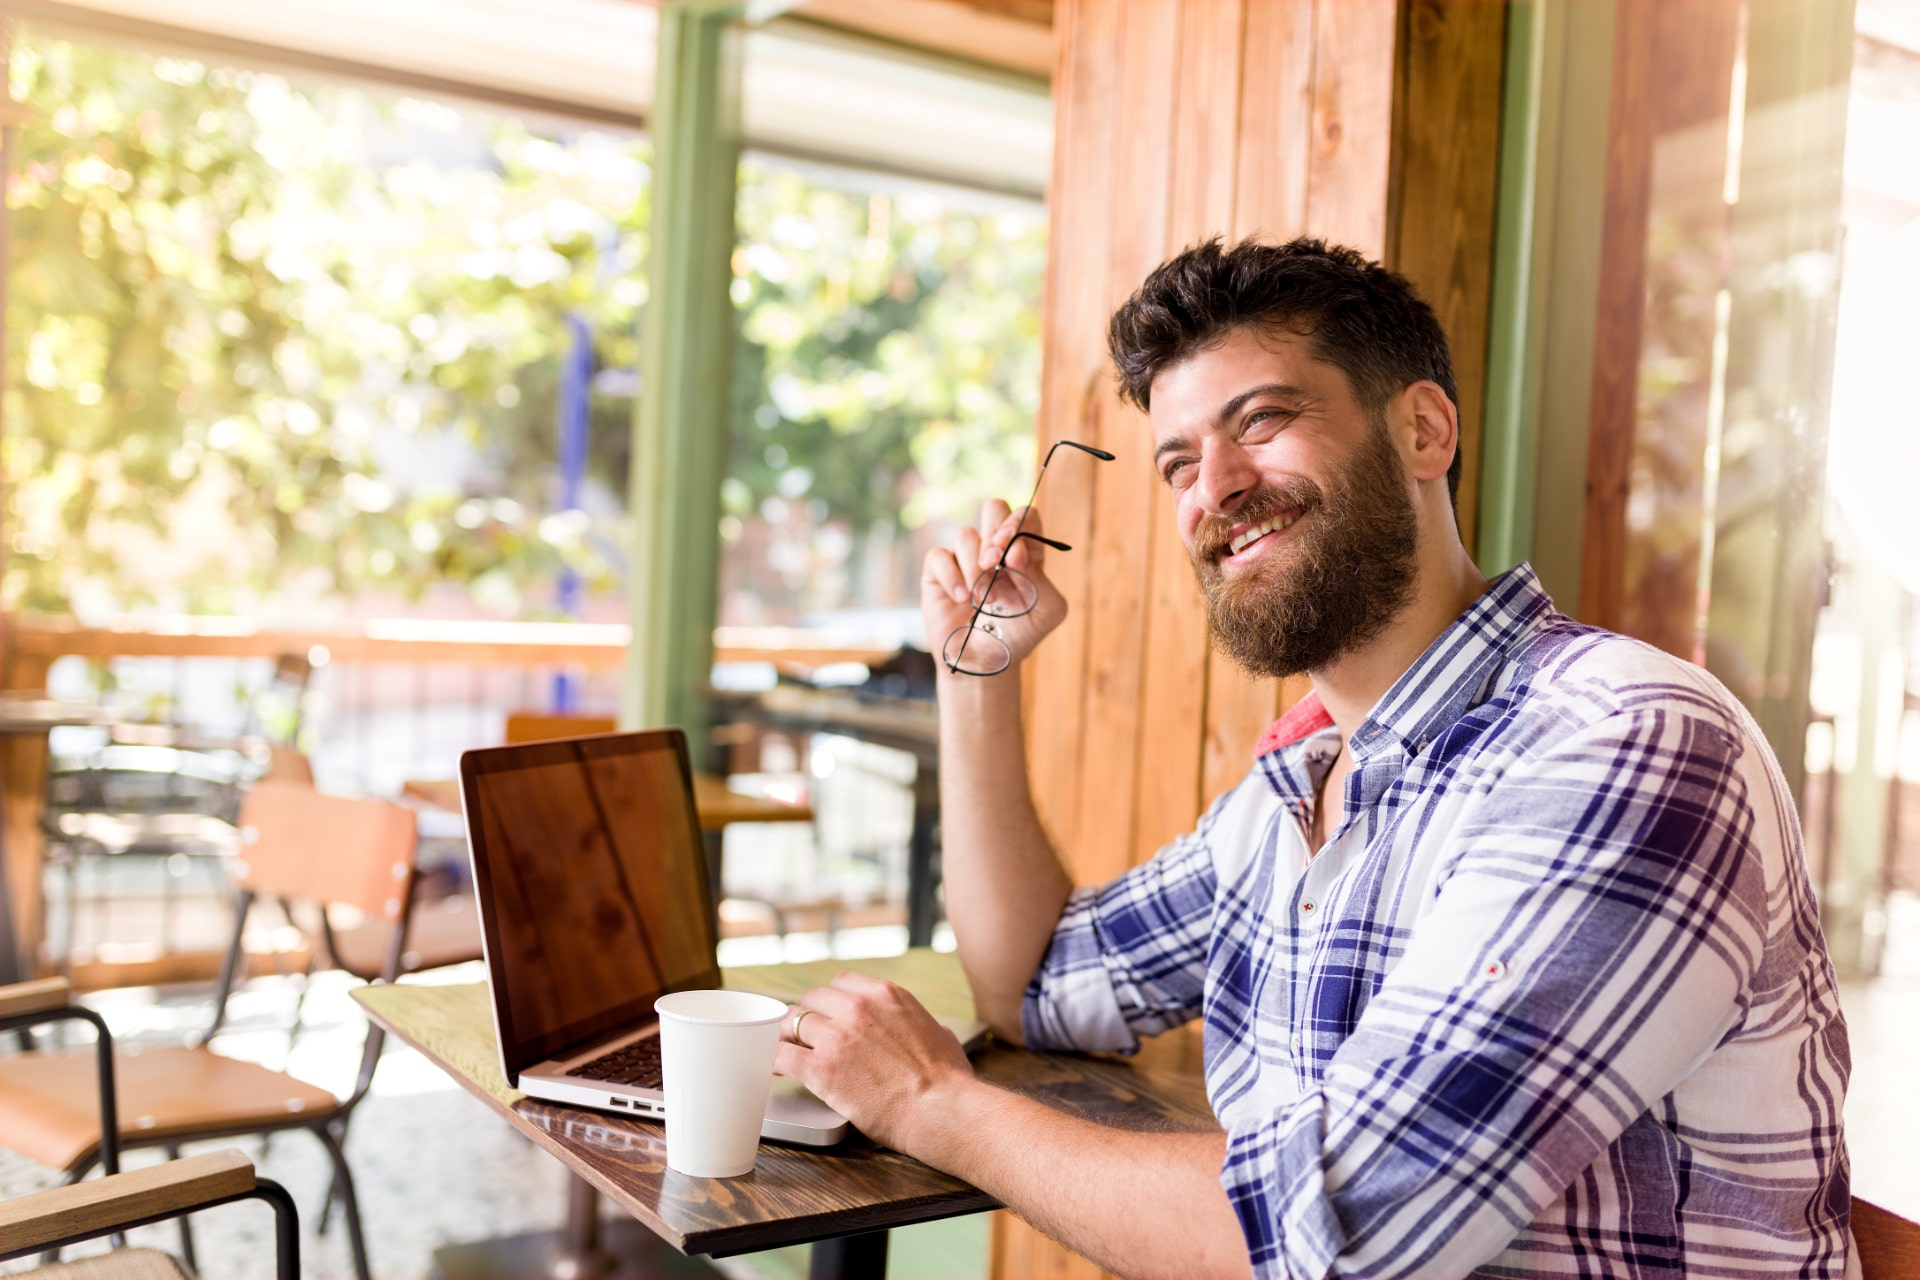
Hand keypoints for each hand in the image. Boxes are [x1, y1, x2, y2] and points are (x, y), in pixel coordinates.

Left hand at [773, 973, 976, 1153]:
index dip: (831, 1000)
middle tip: (804, 1034)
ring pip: (792, 1023)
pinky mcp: (820, 1069)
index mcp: (886, 995)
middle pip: (812, 1000)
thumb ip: (923, 1025)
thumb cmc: (947, 1080)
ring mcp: (836, 1037)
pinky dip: (774, 1060)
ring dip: (788, 1037)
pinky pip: (781, 1054)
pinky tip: (773, 1068)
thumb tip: (930, 1030)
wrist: (939, 1109)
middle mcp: (857, 1009)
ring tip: (785, 1050)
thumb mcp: (941, 1034)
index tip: (827, 1012)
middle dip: (808, 1016)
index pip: (840, 983)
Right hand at [920, 500, 1068, 676]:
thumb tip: (1015, 553)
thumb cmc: (1017, 635)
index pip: (1026, 517)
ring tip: (981, 599)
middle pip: (994, 508)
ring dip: (975, 569)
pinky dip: (951, 577)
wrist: (983, 663)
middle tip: (995, 563)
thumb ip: (1041, 579)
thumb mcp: (1047, 612)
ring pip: (965, 535)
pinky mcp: (938, 571)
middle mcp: (994, 549)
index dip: (1019, 528)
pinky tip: (960, 599)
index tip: (1015, 559)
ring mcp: (965, 558)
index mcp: (1025, 552)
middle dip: (995, 533)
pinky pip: (939, 556)